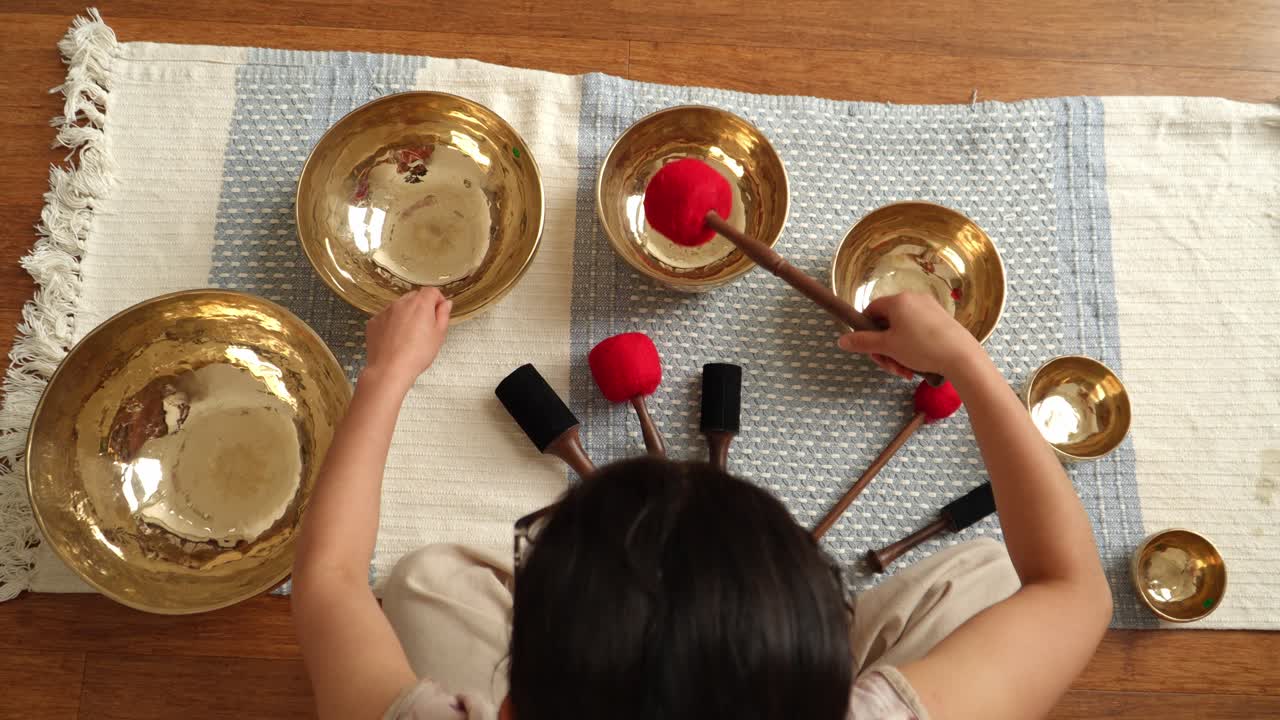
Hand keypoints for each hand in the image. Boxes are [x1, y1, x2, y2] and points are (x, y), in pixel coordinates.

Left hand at [363, 288, 451, 392]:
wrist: (389, 370)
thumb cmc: (416, 355)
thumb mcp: (439, 336)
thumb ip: (443, 315)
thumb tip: (446, 304)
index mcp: (420, 304)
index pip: (431, 291)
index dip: (437, 300)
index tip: (439, 311)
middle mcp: (401, 303)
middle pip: (415, 297)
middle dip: (422, 307)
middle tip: (425, 326)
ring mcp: (385, 311)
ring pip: (399, 307)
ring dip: (406, 315)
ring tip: (409, 336)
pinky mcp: (374, 321)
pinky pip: (386, 317)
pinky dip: (392, 324)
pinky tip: (395, 339)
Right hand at [836, 292, 981, 379]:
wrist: (962, 357)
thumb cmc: (921, 348)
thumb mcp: (888, 347)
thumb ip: (863, 343)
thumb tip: (841, 340)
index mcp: (898, 301)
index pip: (871, 310)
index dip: (866, 331)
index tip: (870, 350)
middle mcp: (913, 299)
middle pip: (886, 323)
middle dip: (884, 348)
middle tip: (890, 367)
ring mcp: (929, 308)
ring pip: (902, 330)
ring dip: (897, 352)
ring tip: (905, 372)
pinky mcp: (941, 320)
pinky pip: (918, 331)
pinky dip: (913, 348)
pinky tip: (918, 365)